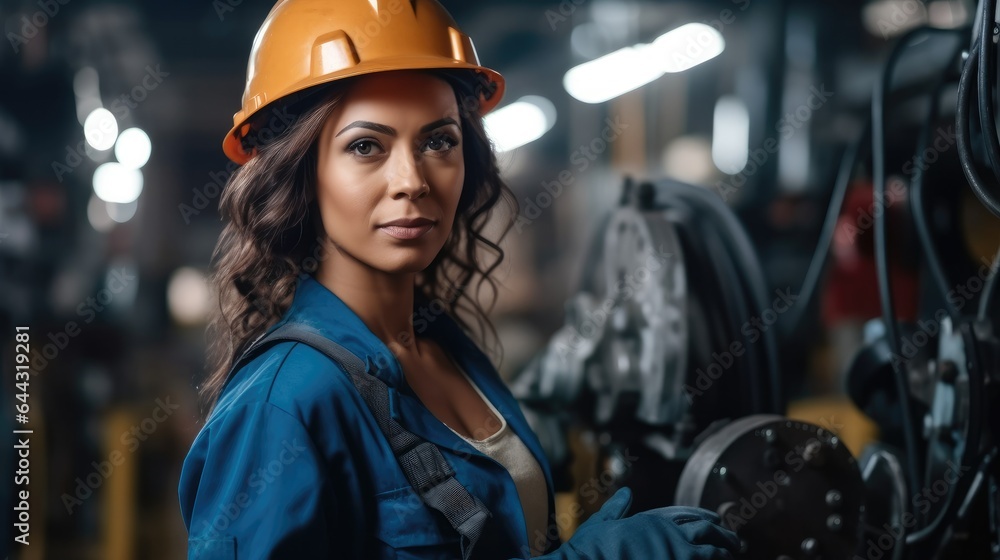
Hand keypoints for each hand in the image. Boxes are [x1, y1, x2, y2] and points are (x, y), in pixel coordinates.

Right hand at [554, 488, 739, 559]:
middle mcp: (667, 536)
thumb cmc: (591, 546)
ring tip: (732, 554)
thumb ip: (617, 507)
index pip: (685, 516)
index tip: (716, 520)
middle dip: (722, 535)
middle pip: (704, 532)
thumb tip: (626, 493)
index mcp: (651, 522)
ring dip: (722, 552)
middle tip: (734, 540)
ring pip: (708, 551)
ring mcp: (674, 555)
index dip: (703, 517)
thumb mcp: (603, 521)